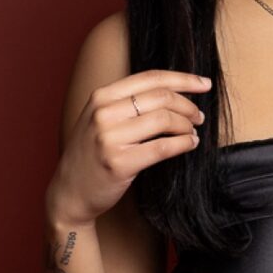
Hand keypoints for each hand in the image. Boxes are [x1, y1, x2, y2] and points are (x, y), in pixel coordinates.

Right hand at [45, 69, 210, 227]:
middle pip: (161, 97)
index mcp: (101, 96)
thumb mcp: (101, 118)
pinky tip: (189, 144)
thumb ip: (128, 102)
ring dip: (187, 125)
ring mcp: (109, 138)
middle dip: (188, 105)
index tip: (204, 84)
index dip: (183, 79)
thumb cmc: (91, 155)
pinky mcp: (118, 163)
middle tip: (199, 115)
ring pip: (164, 120)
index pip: (151, 78)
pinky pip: (162, 148)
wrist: (68, 194)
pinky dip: (183, 144)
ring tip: (193, 131)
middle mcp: (103, 113)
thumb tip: (175, 90)